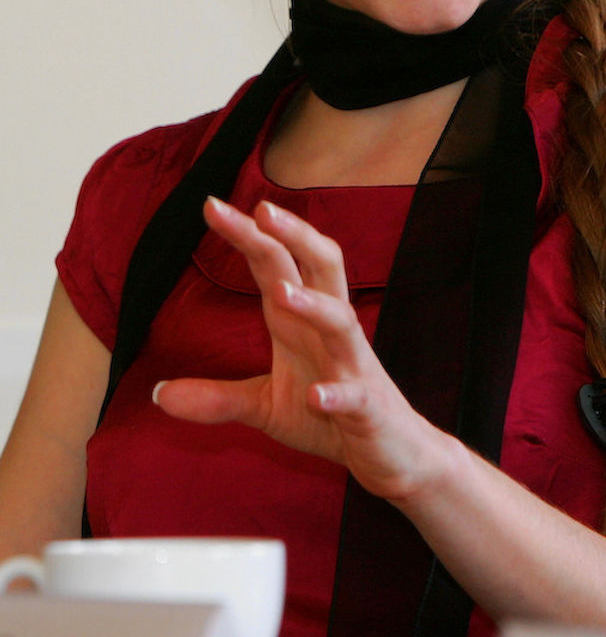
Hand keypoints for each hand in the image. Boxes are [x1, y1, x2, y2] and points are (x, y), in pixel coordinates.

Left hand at [153, 197, 450, 502]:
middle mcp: (329, 332)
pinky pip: (354, 395)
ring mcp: (353, 366)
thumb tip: (157, 394)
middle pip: (320, 267)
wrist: (394, 454)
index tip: (212, 205)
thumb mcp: (265, 407)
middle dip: (294, 236)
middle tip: (262, 209)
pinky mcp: (368, 407)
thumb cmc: (331, 419)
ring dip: (313, 305)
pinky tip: (317, 396)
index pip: (275, 265)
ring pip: (341, 320)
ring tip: (281, 292)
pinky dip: (337, 393)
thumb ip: (217, 397)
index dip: (248, 234)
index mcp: (300, 323)